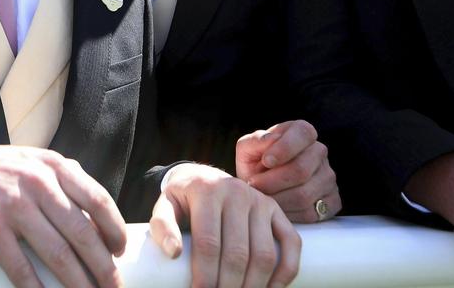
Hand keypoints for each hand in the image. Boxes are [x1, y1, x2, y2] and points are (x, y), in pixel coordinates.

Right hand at [0, 141, 126, 287]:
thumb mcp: (31, 160)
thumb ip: (62, 177)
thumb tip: (96, 207)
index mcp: (53, 165)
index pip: (97, 199)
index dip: (114, 229)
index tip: (120, 251)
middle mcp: (38, 183)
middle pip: (82, 232)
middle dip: (103, 266)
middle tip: (114, 286)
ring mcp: (14, 205)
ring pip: (57, 253)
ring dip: (78, 283)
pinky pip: (20, 266)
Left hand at [149, 163, 300, 287]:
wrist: (204, 177)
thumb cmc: (183, 200)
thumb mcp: (165, 206)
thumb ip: (163, 226)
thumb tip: (173, 253)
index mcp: (207, 191)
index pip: (209, 243)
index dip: (205, 276)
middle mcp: (237, 193)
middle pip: (238, 253)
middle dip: (229, 286)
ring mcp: (260, 200)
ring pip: (264, 253)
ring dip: (255, 285)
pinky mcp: (275, 209)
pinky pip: (291, 242)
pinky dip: (286, 271)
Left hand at [236, 121, 340, 223]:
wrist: (262, 188)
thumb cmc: (255, 165)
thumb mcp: (247, 149)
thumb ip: (255, 141)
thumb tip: (269, 140)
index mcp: (302, 132)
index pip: (303, 133)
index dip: (285, 148)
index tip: (266, 161)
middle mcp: (319, 151)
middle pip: (302, 169)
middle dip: (273, 181)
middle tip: (255, 185)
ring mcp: (328, 177)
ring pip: (305, 194)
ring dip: (278, 199)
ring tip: (262, 198)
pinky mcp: (332, 201)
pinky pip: (311, 212)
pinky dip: (289, 214)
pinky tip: (277, 209)